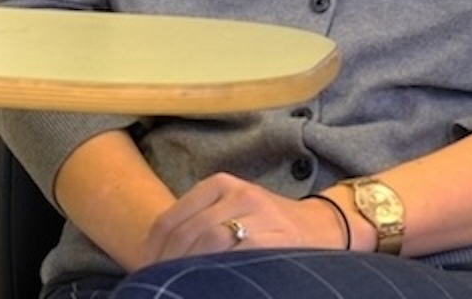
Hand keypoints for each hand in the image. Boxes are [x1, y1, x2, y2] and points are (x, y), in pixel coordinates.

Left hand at [141, 173, 350, 264]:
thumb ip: (199, 229)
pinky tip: (208, 282)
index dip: (153, 252)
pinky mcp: (276, 233)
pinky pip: (237, 255)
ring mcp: (258, 211)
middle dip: (168, 264)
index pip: (170, 220)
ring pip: (209, 243)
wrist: (326, 228)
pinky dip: (216, 271)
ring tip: (180, 286)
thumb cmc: (270, 230)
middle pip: (186, 233)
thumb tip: (154, 261)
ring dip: (189, 269)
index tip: (144, 273)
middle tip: (158, 284)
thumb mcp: (233, 214)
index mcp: (218, 184)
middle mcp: (236, 192)